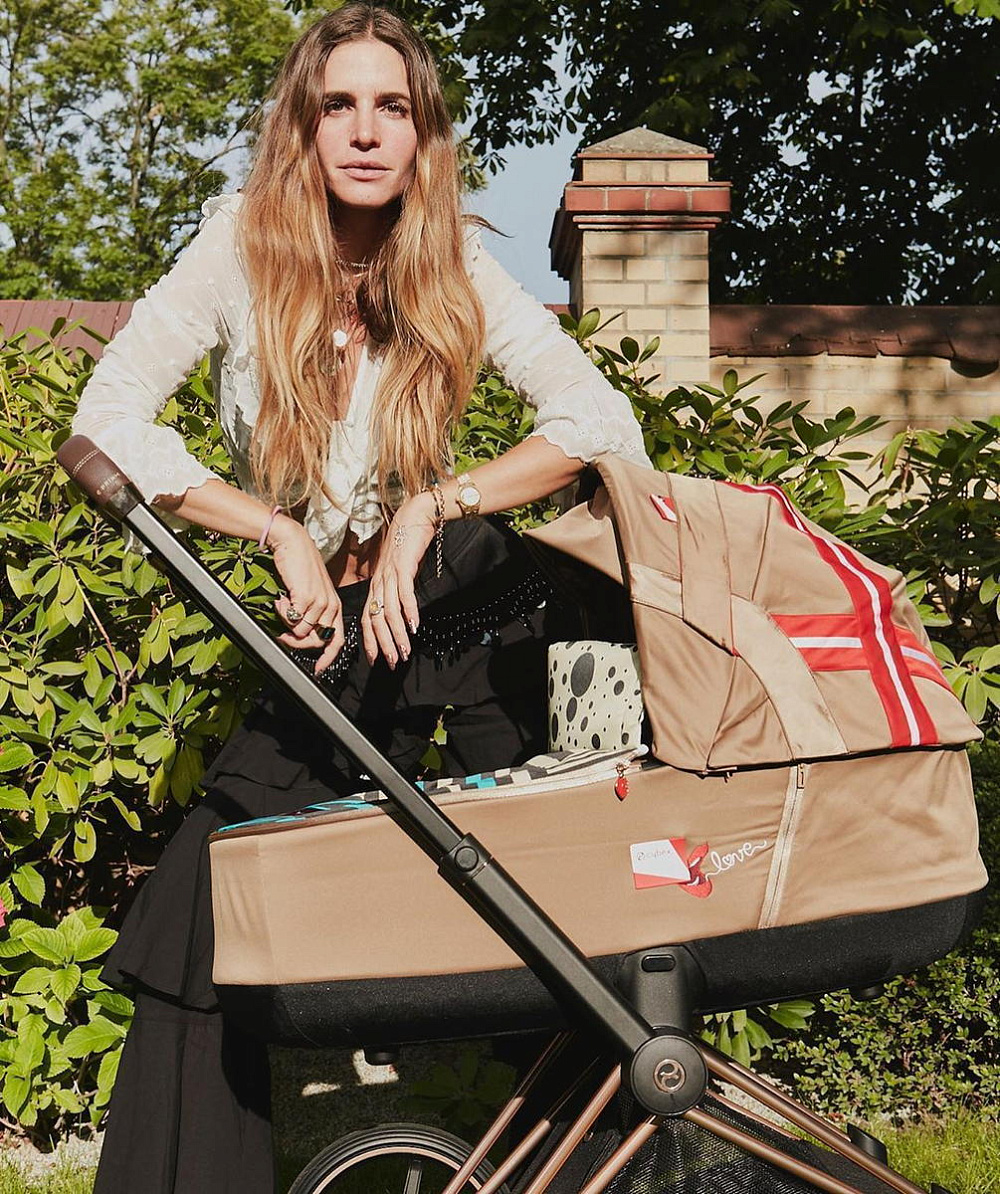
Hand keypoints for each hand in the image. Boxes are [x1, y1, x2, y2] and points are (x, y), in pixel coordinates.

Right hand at [268, 516, 343, 673]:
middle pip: (317, 642)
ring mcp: (321, 602)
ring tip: (282, 603)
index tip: (318, 670)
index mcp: (335, 606)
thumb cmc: (299, 566)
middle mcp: (332, 606)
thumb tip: (299, 634)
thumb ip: (310, 612)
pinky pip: (292, 620)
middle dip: (297, 644)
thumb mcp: (311, 591)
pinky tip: (281, 597)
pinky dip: (282, 612)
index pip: (337, 640)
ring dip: (286, 622)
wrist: (293, 542)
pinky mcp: (307, 597)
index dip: (328, 658)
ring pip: (302, 632)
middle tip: (282, 636)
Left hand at [362, 492, 436, 667]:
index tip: (376, 660)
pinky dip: (409, 612)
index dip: (370, 641)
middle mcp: (378, 582)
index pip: (367, 619)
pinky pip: (404, 594)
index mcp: (376, 584)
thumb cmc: (408, 543)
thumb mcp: (398, 569)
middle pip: (376, 620)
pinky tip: (415, 627)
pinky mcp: (402, 566)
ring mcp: (389, 575)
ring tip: (404, 652)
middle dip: (383, 645)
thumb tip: (400, 611)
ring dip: (397, 635)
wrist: (416, 515)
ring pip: (389, 612)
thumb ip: (396, 588)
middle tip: (392, 663)